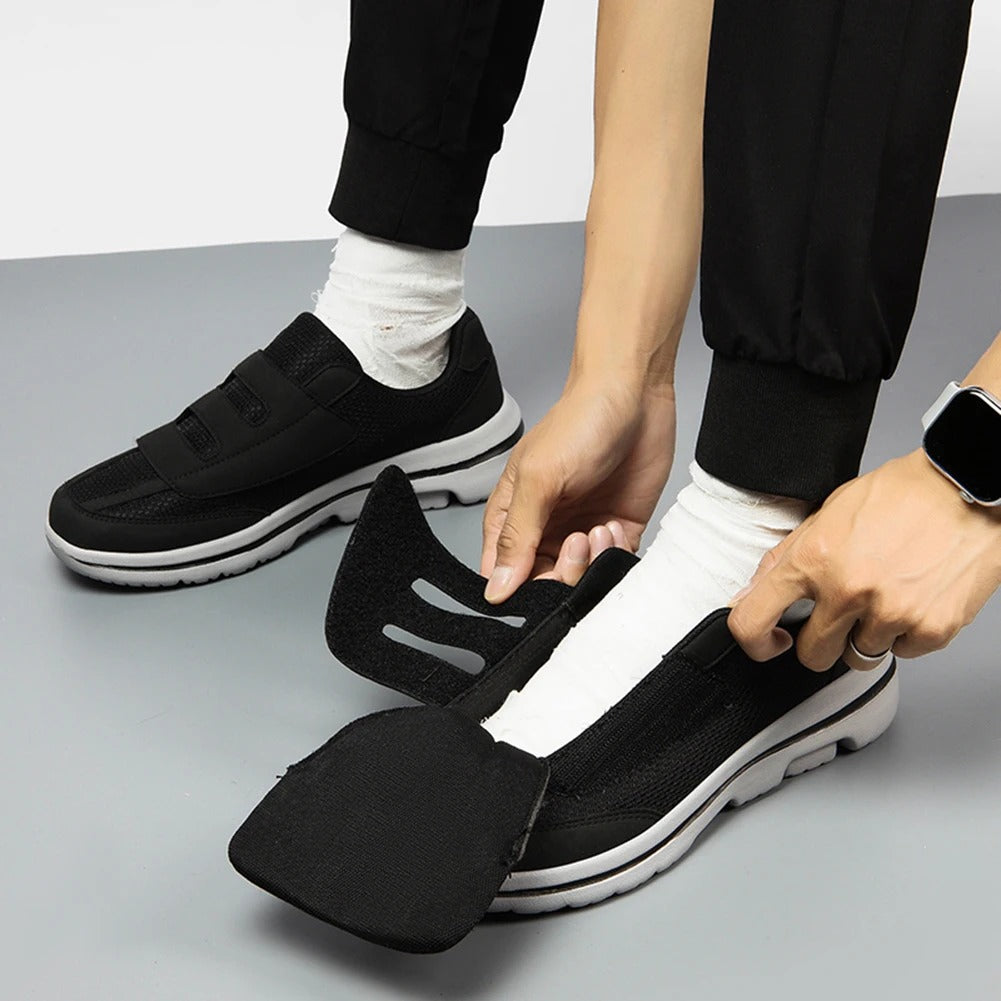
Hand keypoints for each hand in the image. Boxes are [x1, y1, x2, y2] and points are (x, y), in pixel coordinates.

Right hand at [480, 375, 674, 601]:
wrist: (635, 395)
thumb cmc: (580, 422)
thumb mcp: (540, 478)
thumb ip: (517, 536)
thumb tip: (496, 588)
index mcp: (513, 517)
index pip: (502, 575)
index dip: (518, 589)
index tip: (538, 581)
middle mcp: (545, 529)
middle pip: (543, 584)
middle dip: (562, 576)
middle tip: (576, 544)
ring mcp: (581, 531)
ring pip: (580, 581)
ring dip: (591, 563)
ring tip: (598, 529)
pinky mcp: (617, 531)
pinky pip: (613, 566)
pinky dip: (616, 555)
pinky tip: (615, 525)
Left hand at [728, 449, 1000, 669]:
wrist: (968, 486)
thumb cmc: (901, 495)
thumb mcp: (828, 514)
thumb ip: (786, 558)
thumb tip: (752, 593)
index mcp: (813, 560)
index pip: (752, 622)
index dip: (754, 641)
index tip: (769, 642)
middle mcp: (847, 591)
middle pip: (812, 656)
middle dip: (821, 641)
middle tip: (839, 616)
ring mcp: (891, 614)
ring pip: (859, 655)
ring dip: (867, 635)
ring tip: (885, 595)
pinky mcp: (931, 629)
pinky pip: (902, 652)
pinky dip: (906, 633)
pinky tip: (914, 597)